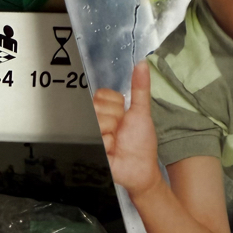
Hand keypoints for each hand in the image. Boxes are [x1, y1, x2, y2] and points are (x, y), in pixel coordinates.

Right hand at [93, 61, 161, 199]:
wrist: (141, 168)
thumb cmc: (140, 143)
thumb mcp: (141, 111)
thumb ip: (140, 88)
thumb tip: (142, 64)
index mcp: (105, 110)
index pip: (101, 95)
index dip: (116, 106)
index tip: (123, 117)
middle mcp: (95, 122)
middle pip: (97, 107)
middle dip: (115, 120)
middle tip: (120, 132)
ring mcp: (90, 136)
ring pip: (97, 122)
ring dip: (112, 134)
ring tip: (116, 142)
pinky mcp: (89, 149)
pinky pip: (97, 139)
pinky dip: (108, 146)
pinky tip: (111, 152)